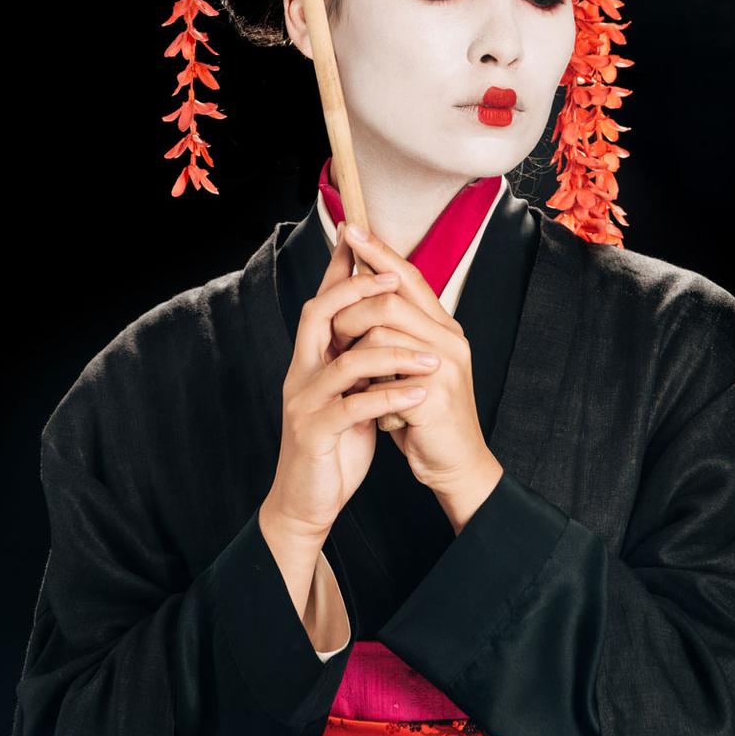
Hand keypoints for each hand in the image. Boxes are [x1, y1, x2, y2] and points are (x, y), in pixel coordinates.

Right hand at [265, 223, 444, 539]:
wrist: (307, 500)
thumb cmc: (335, 444)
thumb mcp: (350, 395)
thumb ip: (359, 360)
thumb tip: (385, 322)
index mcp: (312, 359)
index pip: (323, 303)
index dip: (339, 269)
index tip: (358, 235)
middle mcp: (302, 372)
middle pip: (319, 315)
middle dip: (357, 293)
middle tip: (393, 280)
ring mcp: (304, 401)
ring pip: (346, 363)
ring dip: (392, 354)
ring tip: (433, 358)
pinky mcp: (314, 432)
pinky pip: (354, 408)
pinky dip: (389, 399)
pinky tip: (418, 396)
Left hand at [330, 224, 494, 498]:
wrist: (455, 465)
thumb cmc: (426, 417)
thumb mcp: (411, 369)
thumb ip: (395, 336)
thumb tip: (359, 298)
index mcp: (443, 328)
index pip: (408, 277)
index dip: (379, 251)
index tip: (351, 229)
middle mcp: (449, 339)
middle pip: (389, 297)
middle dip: (350, 309)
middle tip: (333, 332)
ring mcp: (445, 364)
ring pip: (380, 330)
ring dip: (353, 350)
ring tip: (351, 374)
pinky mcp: (434, 394)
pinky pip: (384, 372)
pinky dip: (368, 387)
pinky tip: (370, 404)